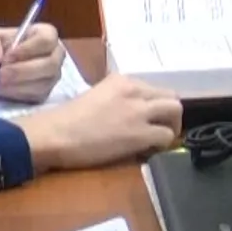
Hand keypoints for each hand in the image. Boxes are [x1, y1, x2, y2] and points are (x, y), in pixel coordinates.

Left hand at [0, 22, 65, 101]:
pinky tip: (2, 89)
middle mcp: (54, 55)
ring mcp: (51, 76)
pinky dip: (16, 94)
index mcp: (45, 33)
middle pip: (50, 65)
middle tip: (0, 74)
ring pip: (43, 84)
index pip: (47, 40)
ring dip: (17, 85)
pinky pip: (35, 97)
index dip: (28, 49)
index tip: (7, 57)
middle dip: (22, 71)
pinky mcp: (43, 93)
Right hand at [15, 74, 181, 171]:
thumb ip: (116, 99)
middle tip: (159, 128)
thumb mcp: (95, 96)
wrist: (56, 134)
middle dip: (169, 114)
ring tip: (158, 139)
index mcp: (121, 79)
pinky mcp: (140, 133)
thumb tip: (127, 113)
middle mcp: (134, 90)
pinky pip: (167, 136)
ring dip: (171, 126)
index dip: (153, 105)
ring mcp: (139, 111)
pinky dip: (162, 145)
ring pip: (175, 111)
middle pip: (170, 96)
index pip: (152, 88)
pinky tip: (148, 150)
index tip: (147, 118)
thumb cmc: (68, 119)